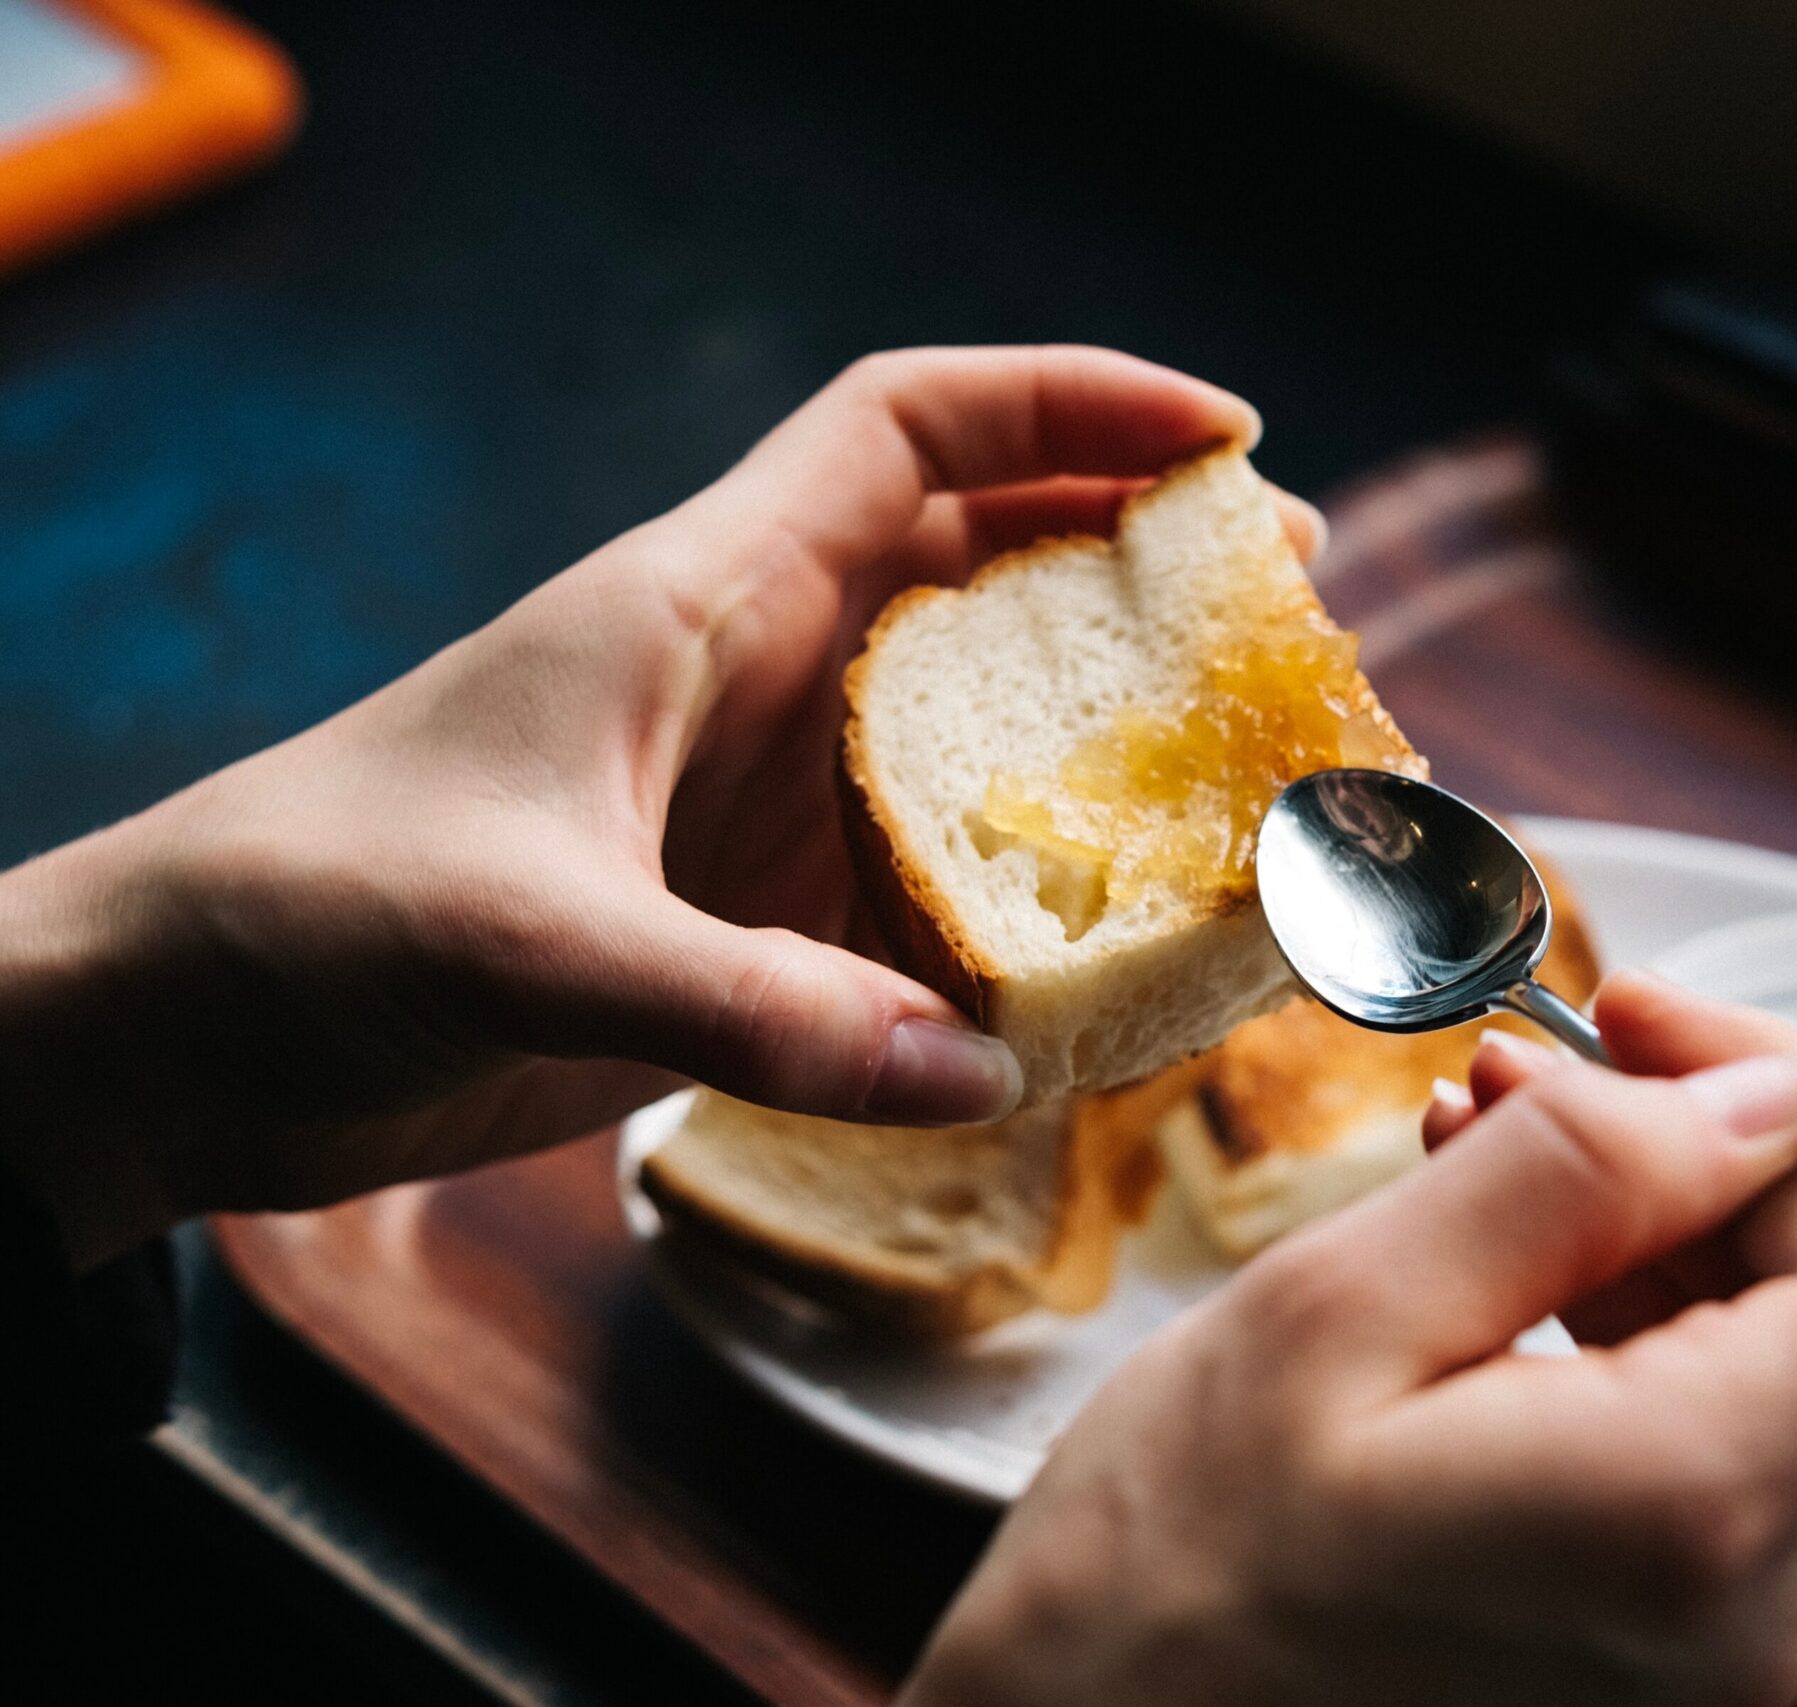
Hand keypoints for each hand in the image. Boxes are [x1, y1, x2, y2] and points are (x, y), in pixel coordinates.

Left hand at [0, 347, 1316, 1267]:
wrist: (186, 1028)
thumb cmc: (320, 913)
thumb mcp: (538, 939)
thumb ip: (761, 1009)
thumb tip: (982, 1070)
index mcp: (704, 596)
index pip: (912, 426)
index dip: (1077, 400)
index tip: (1230, 435)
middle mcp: (755, 677)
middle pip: (984, 562)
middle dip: (1138, 561)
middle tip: (1287, 606)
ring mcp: (759, 799)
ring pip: (974, 726)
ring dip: (1101, 735)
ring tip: (1244, 771)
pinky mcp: (750, 919)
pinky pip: (928, 883)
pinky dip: (1027, 900)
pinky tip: (1109, 950)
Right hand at [904, 954, 1796, 1706]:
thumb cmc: (1163, 1575)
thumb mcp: (1340, 1317)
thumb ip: (1578, 1182)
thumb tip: (1767, 1097)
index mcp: (1696, 1507)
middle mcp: (1751, 1608)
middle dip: (1746, 1132)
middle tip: (1588, 1030)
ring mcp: (1713, 1649)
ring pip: (1783, 1361)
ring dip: (1669, 1212)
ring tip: (1491, 1115)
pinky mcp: (1657, 1655)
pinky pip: (1707, 1439)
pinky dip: (1631, 1311)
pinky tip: (1495, 1234)